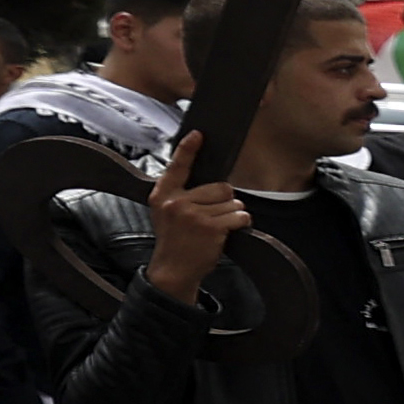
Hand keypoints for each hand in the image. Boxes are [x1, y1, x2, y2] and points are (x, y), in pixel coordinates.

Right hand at [136, 135, 245, 301]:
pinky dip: (240, 223)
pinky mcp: (210, 228)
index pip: (178, 166)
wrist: (173, 270)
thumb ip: (181, 193)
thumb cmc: (175, 239)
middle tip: (208, 218)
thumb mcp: (166, 212)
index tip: (199, 134)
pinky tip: (225, 232)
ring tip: (213, 227)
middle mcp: (176, 202)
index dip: (189, 149)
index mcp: (163, 194)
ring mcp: (193, 215)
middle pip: (220, 186)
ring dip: (231, 215)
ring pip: (233, 202)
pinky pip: (240, 216)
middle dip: (223, 201)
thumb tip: (207, 178)